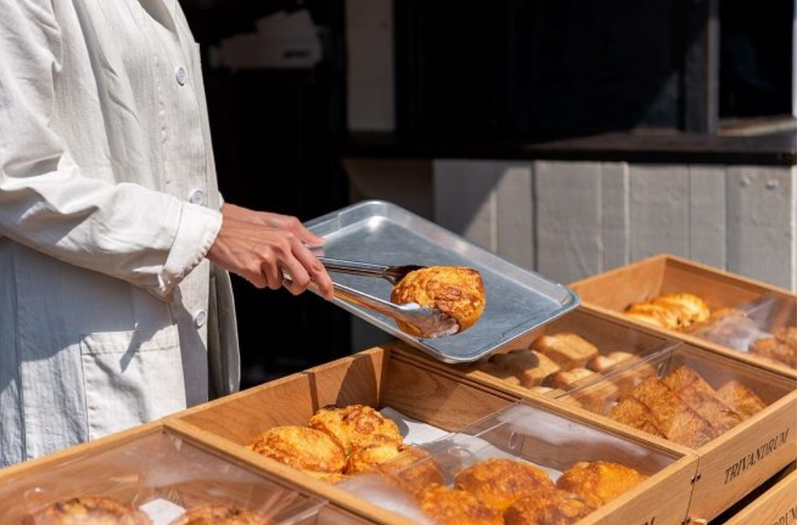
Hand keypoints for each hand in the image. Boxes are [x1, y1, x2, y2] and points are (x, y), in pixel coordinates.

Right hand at [208, 206, 333, 299]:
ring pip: (278, 284)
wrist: (214, 229)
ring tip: (258, 263)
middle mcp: (280, 247)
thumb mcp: (273, 222)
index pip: (314, 264)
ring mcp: (266, 258)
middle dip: (297, 288)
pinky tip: (248, 266)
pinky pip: (261, 284)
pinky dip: (256, 279)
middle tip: (290, 286)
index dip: (325, 282)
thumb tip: (318, 242)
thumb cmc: (241, 226)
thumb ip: (299, 232)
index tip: (329, 293)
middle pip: (302, 280)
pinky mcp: (252, 268)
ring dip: (269, 278)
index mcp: (288, 237)